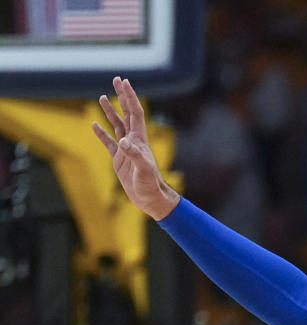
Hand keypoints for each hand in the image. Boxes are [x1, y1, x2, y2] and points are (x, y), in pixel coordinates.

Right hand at [92, 76, 178, 219]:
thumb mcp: (143, 169)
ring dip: (110, 111)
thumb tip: (123, 141)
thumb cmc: (149, 184)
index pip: (135, 112)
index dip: (130, 97)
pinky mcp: (119, 159)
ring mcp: (125, 149)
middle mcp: (133, 140)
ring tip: (102, 96)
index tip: (124, 82)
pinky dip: (101, 133)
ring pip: (117, 125)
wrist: (149, 199)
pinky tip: (94, 124)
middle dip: (122, 96)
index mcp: (140, 139)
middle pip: (127, 113)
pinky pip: (108, 142)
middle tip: (116, 80)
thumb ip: (134, 154)